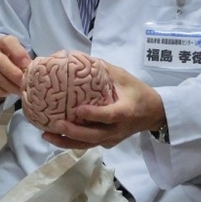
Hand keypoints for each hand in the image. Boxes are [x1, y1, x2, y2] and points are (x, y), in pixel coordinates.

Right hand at [0, 35, 31, 101]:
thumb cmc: (12, 60)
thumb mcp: (18, 55)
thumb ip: (25, 60)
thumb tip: (36, 70)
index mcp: (2, 41)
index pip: (8, 42)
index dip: (19, 54)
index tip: (28, 65)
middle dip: (13, 73)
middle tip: (24, 82)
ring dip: (11, 86)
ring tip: (22, 90)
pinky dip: (4, 91)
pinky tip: (12, 91)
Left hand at [41, 61, 164, 149]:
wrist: (153, 114)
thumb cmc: (137, 92)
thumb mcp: (123, 76)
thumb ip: (101, 69)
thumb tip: (75, 58)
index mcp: (125, 111)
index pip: (109, 115)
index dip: (94, 114)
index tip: (78, 110)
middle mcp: (118, 129)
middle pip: (94, 135)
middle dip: (74, 132)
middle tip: (56, 124)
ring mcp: (112, 139)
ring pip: (88, 144)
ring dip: (67, 141)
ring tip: (47, 135)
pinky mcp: (107, 143)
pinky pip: (89, 144)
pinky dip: (71, 142)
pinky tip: (56, 136)